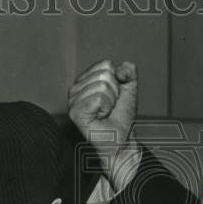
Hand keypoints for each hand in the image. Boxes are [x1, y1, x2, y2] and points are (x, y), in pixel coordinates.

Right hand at [68, 60, 139, 188]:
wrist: (121, 139)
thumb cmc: (121, 116)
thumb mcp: (129, 88)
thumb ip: (128, 71)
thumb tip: (120, 69)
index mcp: (85, 80)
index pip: (106, 64)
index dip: (117, 81)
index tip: (114, 96)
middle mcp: (76, 88)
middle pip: (105, 74)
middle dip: (114, 91)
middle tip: (110, 106)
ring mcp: (73, 100)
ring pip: (102, 86)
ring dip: (111, 101)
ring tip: (105, 112)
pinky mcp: (75, 111)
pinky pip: (98, 98)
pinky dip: (106, 108)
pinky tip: (100, 116)